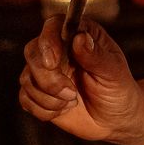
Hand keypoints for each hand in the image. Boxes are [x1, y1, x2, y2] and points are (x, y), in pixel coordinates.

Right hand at [18, 16, 143, 142]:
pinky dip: (44, 109)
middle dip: (48, 78)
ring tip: (73, 101)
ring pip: (26, 78)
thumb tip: (80, 38)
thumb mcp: (114, 73)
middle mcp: (58, 49)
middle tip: (71, 93)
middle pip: (32, 52)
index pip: (53, 25)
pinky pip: (25, 98)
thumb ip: (97, 56)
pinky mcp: (37, 92)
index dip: (48, 41)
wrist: (114, 119)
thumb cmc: (118, 90)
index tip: (53, 62)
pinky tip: (64, 109)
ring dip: (50, 97)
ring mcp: (45, 71)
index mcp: (78, 35)